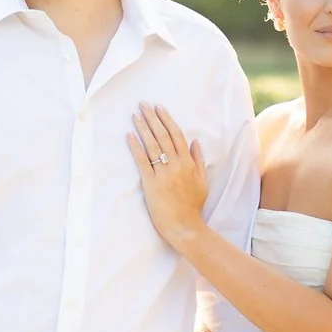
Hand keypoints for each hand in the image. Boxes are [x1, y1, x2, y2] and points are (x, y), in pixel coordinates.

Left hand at [128, 104, 209, 245]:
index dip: (167, 120)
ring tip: (135, 115)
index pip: (177, 135)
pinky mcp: (151, 184)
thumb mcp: (202, 181)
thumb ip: (199, 160)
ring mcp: (163, 174)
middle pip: (163, 136)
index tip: (159, 108)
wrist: (185, 226)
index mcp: (188, 163)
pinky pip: (142, 161)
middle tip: (143, 104)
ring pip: (152, 145)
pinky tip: (129, 135)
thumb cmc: (193, 206)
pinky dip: (135, 147)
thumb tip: (195, 141)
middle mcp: (176, 165)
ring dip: (143, 128)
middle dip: (152, 118)